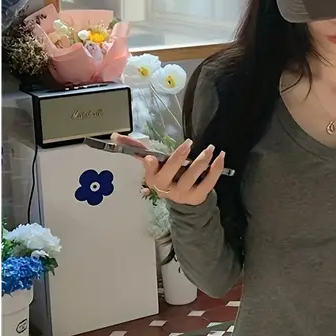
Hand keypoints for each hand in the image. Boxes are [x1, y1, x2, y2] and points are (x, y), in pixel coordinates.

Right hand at [110, 133, 225, 205]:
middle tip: (188, 143)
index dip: (150, 167)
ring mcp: (183, 194)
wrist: (184, 200)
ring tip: (209, 148)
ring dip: (201, 161)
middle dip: (179, 157)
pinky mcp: (199, 196)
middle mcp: (167, 188)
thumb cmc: (167, 176)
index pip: (150, 172)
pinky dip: (216, 170)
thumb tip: (115, 136)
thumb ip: (137, 149)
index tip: (150, 159)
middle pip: (171, 172)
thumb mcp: (153, 165)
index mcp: (154, 179)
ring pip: (192, 176)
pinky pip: (209, 182)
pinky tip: (220, 157)